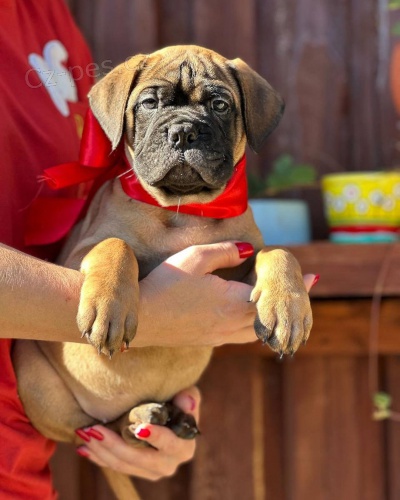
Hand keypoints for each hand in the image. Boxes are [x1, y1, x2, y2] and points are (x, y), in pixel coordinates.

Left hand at [76, 387, 200, 479]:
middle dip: (114, 445)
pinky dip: (99, 457)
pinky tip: (84, 447)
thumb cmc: (179, 402)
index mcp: (184, 447)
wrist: (172, 417)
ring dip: (101, 450)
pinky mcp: (137, 471)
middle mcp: (168, 464)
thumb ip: (189, 398)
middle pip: (138, 458)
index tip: (138, 428)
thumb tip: (187, 401)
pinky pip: (115, 467)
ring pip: (123, 464)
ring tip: (84, 433)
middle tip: (94, 429)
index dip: (155, 436)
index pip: (169, 444)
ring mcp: (152, 471)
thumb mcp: (187, 396)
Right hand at [134, 241, 317, 347]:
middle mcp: (232, 325)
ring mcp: (220, 337)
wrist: (140, 319)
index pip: (272, 297)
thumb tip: (250, 251)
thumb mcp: (195, 258)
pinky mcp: (209, 341)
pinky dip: (255, 325)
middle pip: (270, 317)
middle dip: (287, 305)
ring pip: (257, 330)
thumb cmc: (165, 285)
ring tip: (279, 305)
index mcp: (233, 304)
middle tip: (301, 292)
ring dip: (271, 317)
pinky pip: (241, 335)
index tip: (312, 278)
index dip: (292, 287)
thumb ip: (227, 252)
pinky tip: (251, 315)